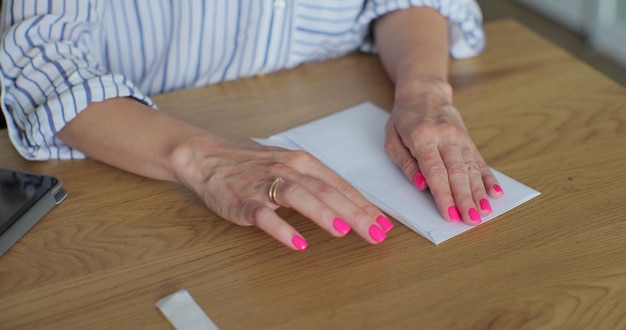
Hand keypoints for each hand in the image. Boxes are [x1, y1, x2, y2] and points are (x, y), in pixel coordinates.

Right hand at [170, 137, 393, 250]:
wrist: (209, 158)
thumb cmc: (253, 165)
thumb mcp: (289, 166)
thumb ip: (316, 183)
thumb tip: (349, 204)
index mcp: (302, 162)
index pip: (340, 185)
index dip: (363, 205)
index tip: (384, 224)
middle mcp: (287, 169)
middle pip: (326, 190)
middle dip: (354, 213)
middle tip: (375, 232)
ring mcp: (265, 184)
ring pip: (298, 196)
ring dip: (322, 213)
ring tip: (343, 230)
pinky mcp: (244, 200)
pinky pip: (264, 215)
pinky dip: (282, 228)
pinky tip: (297, 242)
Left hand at [384, 79, 503, 224]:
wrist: (424, 93)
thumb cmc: (404, 119)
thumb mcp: (392, 139)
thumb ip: (405, 163)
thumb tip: (421, 184)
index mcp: (423, 137)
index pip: (435, 171)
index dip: (443, 195)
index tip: (449, 214)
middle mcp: (445, 136)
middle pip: (458, 172)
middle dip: (466, 199)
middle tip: (472, 220)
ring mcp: (460, 138)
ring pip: (472, 168)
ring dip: (479, 193)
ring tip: (485, 212)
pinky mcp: (468, 140)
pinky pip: (480, 160)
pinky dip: (488, 178)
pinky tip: (495, 192)